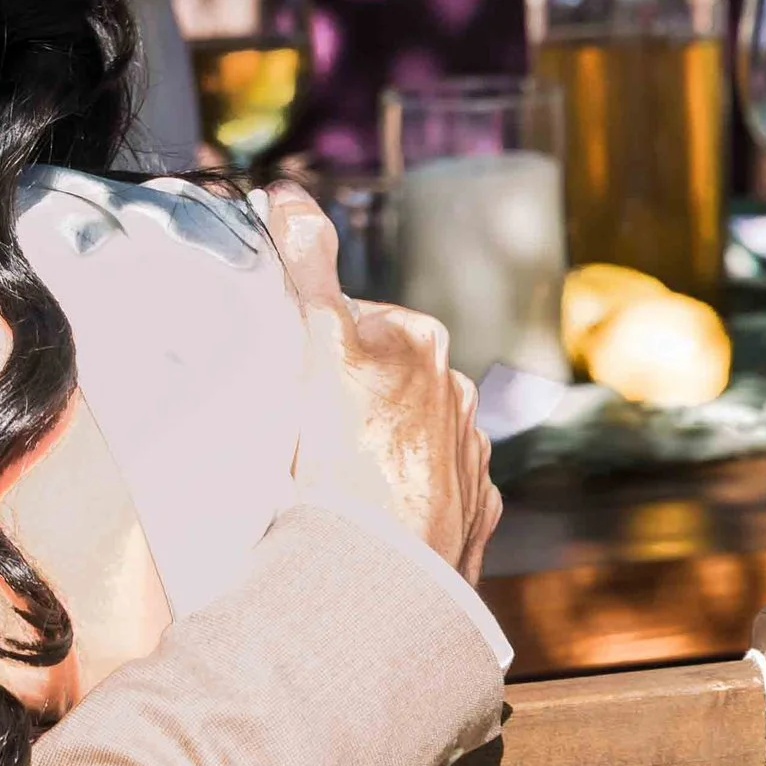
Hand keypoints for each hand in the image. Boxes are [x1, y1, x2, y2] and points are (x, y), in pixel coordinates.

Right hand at [264, 180, 499, 580]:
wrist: (382, 570)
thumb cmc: (347, 452)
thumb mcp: (316, 340)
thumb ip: (307, 263)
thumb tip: (292, 195)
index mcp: (424, 345)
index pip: (362, 325)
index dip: (322, 348)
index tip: (297, 380)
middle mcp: (460, 396)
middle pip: (391, 383)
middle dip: (358, 400)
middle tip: (308, 433)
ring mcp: (472, 460)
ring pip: (417, 439)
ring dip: (385, 452)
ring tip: (338, 482)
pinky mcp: (473, 519)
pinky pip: (437, 497)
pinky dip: (411, 501)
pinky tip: (376, 518)